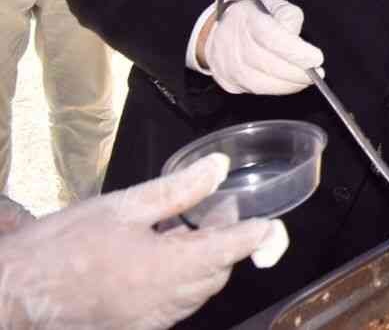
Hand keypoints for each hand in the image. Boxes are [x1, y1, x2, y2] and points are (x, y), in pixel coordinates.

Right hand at [0, 153, 282, 329]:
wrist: (16, 292)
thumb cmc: (63, 246)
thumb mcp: (123, 206)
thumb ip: (178, 190)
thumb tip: (219, 168)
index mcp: (168, 267)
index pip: (232, 249)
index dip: (256, 234)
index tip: (269, 224)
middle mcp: (166, 301)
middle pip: (217, 273)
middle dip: (226, 242)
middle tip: (216, 211)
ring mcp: (151, 320)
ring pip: (197, 292)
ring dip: (203, 263)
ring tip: (185, 232)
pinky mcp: (135, 328)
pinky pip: (173, 306)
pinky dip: (179, 283)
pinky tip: (159, 260)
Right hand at [198, 0, 323, 94]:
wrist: (219, 30)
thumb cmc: (252, 17)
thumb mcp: (275, 5)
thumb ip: (289, 17)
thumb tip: (297, 41)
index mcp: (247, 19)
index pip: (272, 39)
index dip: (296, 52)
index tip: (316, 59)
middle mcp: (233, 43)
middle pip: (268, 65)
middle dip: (297, 73)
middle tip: (317, 73)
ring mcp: (227, 65)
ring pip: (261, 83)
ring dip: (289, 85)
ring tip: (306, 80)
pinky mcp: (228, 81)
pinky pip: (255, 90)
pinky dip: (276, 89)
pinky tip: (289, 83)